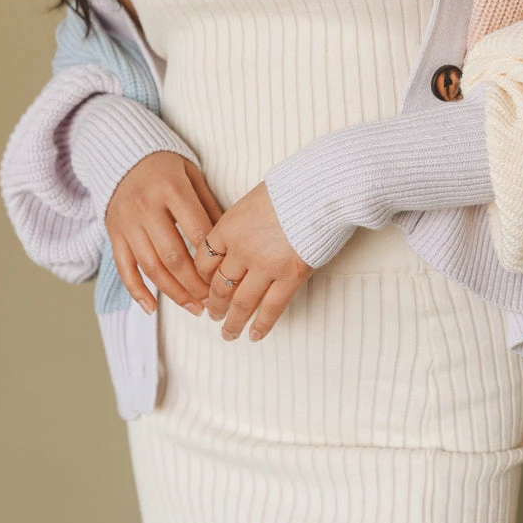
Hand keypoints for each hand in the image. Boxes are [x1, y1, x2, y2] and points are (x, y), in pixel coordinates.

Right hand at [105, 151, 224, 314]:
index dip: (212, 258)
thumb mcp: (192, 175)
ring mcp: (127, 222)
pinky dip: (136, 291)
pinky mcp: (113, 233)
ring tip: (193, 308)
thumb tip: (229, 242)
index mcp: (171, 189)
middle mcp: (146, 207)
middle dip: (195, 284)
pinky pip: (124, 267)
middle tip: (212, 302)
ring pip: (150, 266)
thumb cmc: (166, 166)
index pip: (196, 231)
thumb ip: (208, 206)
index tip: (227, 276)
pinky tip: (151, 308)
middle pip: (172, 256)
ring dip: (173, 293)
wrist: (124, 155)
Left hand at [193, 181, 313, 341]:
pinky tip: (255, 335)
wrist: (320, 189)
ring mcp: (265, 266)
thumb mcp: (254, 199)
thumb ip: (243, 223)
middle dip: (215, 303)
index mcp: (229, 227)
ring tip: (228, 333)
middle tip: (214, 313)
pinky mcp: (290, 276)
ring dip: (232, 322)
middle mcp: (242, 249)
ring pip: (241, 303)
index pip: (204, 260)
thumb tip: (241, 235)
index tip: (205, 286)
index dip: (202, 277)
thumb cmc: (292, 187)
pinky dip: (262, 325)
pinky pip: (271, 308)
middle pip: (219, 285)